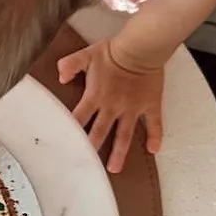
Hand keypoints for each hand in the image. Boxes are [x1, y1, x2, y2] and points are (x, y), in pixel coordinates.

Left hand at [57, 39, 163, 172]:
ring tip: (114, 168)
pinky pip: (154, 124)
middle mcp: (113, 106)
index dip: (70, 132)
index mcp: (95, 96)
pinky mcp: (150, 105)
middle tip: (86, 167)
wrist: (142, 47)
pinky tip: (154, 150)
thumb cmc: (113, 51)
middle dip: (92, 150)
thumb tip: (60, 78)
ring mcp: (133, 108)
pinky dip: (155, 136)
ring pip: (124, 135)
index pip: (79, 118)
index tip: (63, 147)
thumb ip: (69, 65)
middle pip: (100, 133)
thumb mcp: (85, 55)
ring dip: (119, 152)